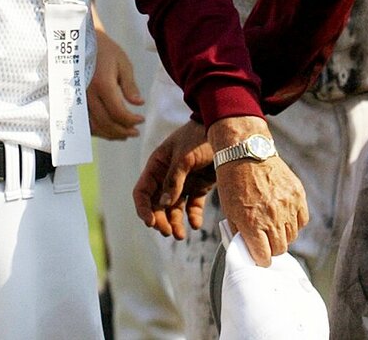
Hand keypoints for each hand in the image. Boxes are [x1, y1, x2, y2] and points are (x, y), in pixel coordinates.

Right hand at [88, 29, 145, 139]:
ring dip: (110, 134)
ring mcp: (79, 99)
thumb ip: (130, 86)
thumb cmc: (106, 52)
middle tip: (135, 132)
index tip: (142, 120)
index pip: (117, 111)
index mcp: (102, 84)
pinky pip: (84, 122)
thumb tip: (139, 103)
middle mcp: (88, 95)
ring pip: (93, 126)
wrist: (83, 43)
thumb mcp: (123, 64)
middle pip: (105, 122)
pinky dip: (97, 130)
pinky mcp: (75, 101)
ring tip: (124, 135)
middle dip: (122, 131)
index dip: (131, 120)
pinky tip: (108, 130)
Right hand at [133, 120, 215, 239]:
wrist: (225, 131)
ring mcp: (183, 183)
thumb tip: (163, 204)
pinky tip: (196, 224)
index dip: (143, 208)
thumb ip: (174, 180)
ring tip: (181, 236)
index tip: (150, 223)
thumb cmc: (199, 138)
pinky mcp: (199, 187)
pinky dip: (193, 216)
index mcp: (157, 166)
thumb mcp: (184, 157)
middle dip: (160, 220)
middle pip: (157, 205)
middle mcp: (166, 177)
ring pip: (174, 208)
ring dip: (174, 223)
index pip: (143, 191)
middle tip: (169, 233)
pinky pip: (193, 206)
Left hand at [208, 116, 308, 266]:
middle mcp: (272, 218)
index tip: (259, 256)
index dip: (261, 259)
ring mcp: (287, 206)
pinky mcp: (298, 195)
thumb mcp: (229, 210)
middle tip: (265, 240)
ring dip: (283, 234)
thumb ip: (240, 232)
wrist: (245, 152)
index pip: (264, 257)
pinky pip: (302, 220)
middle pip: (280, 249)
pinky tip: (283, 215)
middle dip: (272, 248)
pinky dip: (294, 221)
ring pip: (292, 236)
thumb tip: (249, 249)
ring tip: (273, 224)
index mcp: (252, 224)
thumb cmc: (232, 182)